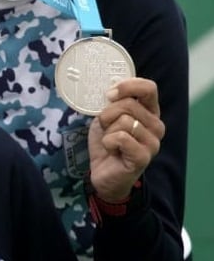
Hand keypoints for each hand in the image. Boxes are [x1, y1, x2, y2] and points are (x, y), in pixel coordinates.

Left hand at [88, 77, 164, 201]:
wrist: (104, 174)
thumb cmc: (108, 143)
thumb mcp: (107, 117)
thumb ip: (112, 103)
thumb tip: (110, 90)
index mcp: (150, 112)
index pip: (149, 88)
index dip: (128, 86)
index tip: (109, 94)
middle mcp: (156, 125)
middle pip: (129, 104)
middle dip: (107, 114)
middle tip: (106, 127)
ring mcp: (153, 142)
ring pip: (123, 121)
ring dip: (107, 130)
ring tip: (111, 141)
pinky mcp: (143, 157)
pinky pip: (120, 138)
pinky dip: (108, 142)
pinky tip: (112, 150)